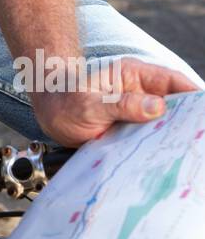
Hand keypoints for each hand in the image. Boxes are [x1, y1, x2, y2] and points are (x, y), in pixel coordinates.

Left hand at [32, 57, 200, 146]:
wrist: (48, 113)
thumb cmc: (64, 100)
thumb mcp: (89, 104)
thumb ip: (121, 105)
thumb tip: (158, 107)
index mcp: (133, 76)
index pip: (172, 81)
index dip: (193, 94)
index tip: (202, 113)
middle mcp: (140, 92)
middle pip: (175, 104)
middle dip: (188, 120)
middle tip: (196, 140)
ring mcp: (138, 112)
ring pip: (166, 123)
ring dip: (175, 137)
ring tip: (187, 153)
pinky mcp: (133, 131)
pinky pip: (153, 139)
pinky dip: (161, 149)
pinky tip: (167, 162)